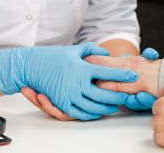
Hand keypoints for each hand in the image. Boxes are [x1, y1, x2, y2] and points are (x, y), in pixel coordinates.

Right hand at [22, 51, 160, 118]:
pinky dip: (91, 114)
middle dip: (118, 96)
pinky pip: (79, 113)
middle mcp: (77, 83)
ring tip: (115, 106)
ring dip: (106, 108)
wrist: (31, 66)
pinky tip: (98, 112)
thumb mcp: (73, 49)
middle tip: (128, 95)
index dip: (122, 75)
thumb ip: (92, 50)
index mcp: (82, 68)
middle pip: (103, 94)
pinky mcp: (62, 103)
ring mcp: (69, 95)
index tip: (133, 75)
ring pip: (93, 107)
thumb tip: (106, 54)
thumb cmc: (53, 56)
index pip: (107, 73)